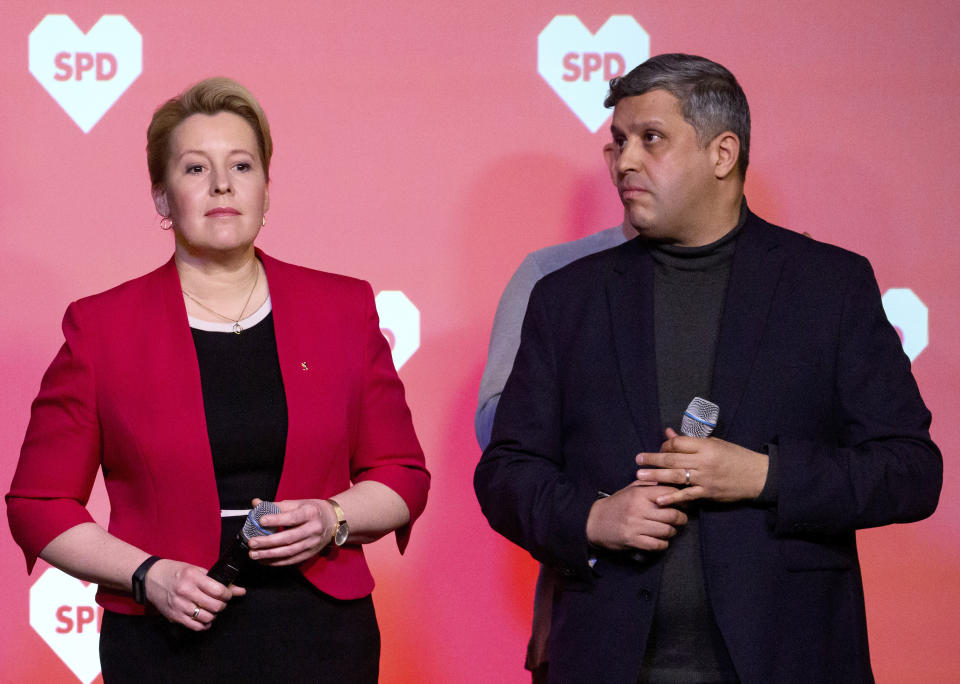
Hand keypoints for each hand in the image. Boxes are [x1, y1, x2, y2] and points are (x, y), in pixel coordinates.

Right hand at [145, 559, 244, 630]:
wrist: (149, 578)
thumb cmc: (173, 572)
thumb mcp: (194, 569)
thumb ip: (215, 579)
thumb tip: (238, 590)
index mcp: (192, 577)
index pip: (218, 590)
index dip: (228, 594)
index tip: (229, 594)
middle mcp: (186, 592)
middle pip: (215, 606)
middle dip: (223, 605)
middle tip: (221, 602)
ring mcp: (179, 606)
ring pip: (206, 618)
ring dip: (214, 615)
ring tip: (213, 610)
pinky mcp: (174, 616)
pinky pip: (195, 626)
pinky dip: (204, 624)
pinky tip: (205, 619)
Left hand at [246, 498, 336, 565]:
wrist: (333, 521)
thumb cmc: (312, 510)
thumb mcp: (298, 504)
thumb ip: (277, 506)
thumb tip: (256, 504)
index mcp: (311, 513)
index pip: (293, 518)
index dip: (277, 520)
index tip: (261, 521)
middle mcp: (313, 529)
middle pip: (289, 538)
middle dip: (268, 542)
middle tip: (252, 542)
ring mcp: (312, 543)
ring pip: (289, 552)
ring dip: (270, 555)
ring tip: (254, 554)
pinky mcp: (310, 554)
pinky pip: (292, 560)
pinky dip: (276, 562)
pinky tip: (264, 561)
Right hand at [585, 483, 687, 551]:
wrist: (594, 521)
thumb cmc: (616, 504)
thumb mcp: (630, 489)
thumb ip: (649, 484)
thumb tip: (669, 481)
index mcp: (639, 494)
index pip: (669, 494)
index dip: (680, 499)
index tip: (682, 503)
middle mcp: (638, 509)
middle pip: (672, 514)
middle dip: (681, 518)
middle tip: (681, 519)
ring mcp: (636, 526)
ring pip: (667, 531)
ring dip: (673, 532)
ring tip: (671, 529)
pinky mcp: (633, 540)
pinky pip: (657, 545)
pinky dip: (663, 544)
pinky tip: (661, 540)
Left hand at [635, 428, 768, 505]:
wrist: (757, 476)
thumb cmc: (735, 456)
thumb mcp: (714, 443)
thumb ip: (690, 441)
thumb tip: (668, 433)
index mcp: (706, 446)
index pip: (678, 443)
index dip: (665, 445)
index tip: (659, 449)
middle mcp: (704, 461)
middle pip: (673, 459)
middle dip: (653, 459)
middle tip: (637, 460)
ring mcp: (705, 478)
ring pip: (676, 476)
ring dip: (656, 476)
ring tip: (640, 476)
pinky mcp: (708, 493)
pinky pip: (687, 495)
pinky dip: (672, 497)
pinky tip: (659, 499)